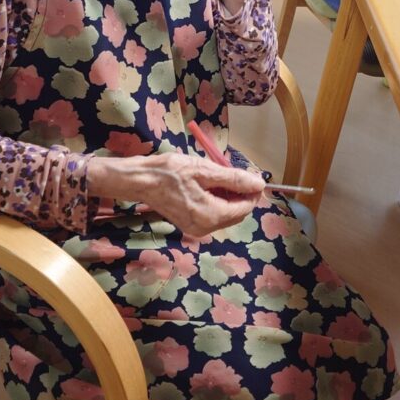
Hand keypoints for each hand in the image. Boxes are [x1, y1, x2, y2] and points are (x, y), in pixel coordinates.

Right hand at [87, 152, 263, 236]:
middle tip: (233, 173)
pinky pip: (213, 215)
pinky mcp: (190, 226)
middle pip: (237, 214)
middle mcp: (206, 228)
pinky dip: (217, 201)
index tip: (251, 175)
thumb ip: (234, 179)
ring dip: (229, 197)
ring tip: (218, 177)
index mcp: (211, 215)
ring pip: (226, 215)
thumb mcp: (204, 170)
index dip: (252, 191)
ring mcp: (197, 229)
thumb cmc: (170, 172)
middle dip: (241, 194)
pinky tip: (208, 186)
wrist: (140, 180)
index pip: (245, 208)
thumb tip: (259, 184)